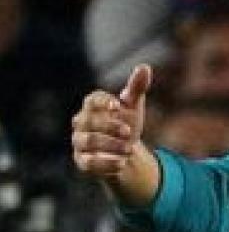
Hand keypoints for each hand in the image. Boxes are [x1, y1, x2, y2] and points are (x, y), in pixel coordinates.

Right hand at [71, 65, 152, 179]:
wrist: (124, 152)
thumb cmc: (125, 123)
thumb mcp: (133, 107)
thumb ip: (136, 88)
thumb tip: (144, 67)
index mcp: (93, 106)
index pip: (92, 100)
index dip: (102, 102)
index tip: (117, 105)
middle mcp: (82, 123)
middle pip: (88, 121)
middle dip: (109, 126)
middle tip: (129, 132)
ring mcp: (80, 142)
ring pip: (87, 142)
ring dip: (109, 145)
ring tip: (130, 149)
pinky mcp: (83, 162)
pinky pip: (88, 163)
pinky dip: (105, 164)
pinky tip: (122, 164)